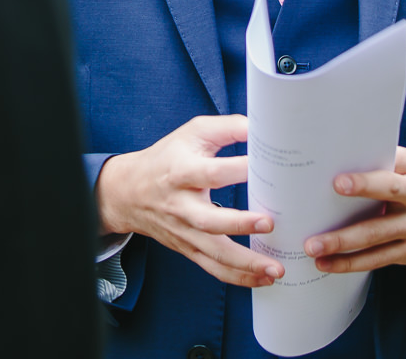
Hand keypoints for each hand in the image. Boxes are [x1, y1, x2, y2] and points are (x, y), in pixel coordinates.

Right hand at [95, 115, 284, 287]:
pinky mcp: (188, 248)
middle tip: (269, 223)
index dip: (238, 170)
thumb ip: (228, 128)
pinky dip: (238, 277)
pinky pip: (213, 267)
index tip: (265, 168)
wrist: (129, 191)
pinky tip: (263, 279)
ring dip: (245, 264)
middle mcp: (181, 204)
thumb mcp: (193, 133)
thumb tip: (264, 127)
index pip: (211, 172)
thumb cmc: (169, 157)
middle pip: (208, 220)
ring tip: (275, 269)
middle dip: (239, 224)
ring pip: (213, 252)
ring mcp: (184, 231)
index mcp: (182, 171)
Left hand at [304, 146, 405, 272]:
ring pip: (375, 236)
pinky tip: (327, 263)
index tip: (337, 183)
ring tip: (313, 247)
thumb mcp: (403, 165)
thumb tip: (332, 158)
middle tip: (319, 215)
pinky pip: (377, 259)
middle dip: (351, 210)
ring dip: (342, 243)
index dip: (365, 180)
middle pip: (383, 202)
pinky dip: (350, 263)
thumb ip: (377, 160)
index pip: (389, 171)